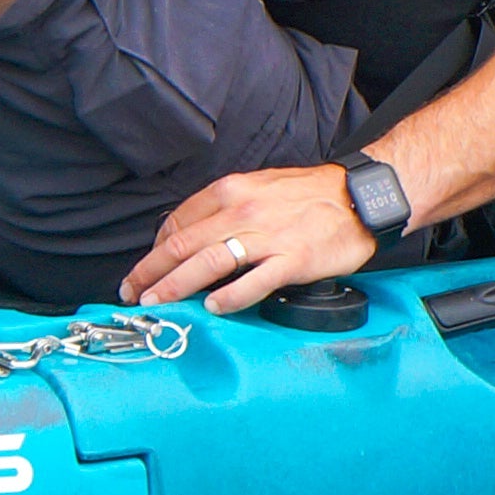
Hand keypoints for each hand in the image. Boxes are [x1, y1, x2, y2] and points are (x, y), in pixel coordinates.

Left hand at [128, 164, 375, 315]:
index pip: (178, 222)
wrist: (361, 197)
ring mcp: (268, 236)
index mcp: (231, 191)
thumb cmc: (309, 195)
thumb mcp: (259, 188)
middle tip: (133, 292)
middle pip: (183, 244)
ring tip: (158, 303)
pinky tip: (213, 307)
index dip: (154, 250)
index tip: (144, 270)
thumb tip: (192, 234)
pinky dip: (230, 296)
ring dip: (176, 286)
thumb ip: (225, 208)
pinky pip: (254, 281)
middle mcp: (243, 211)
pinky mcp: (292, 259)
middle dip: (151, 272)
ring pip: (208, 262)